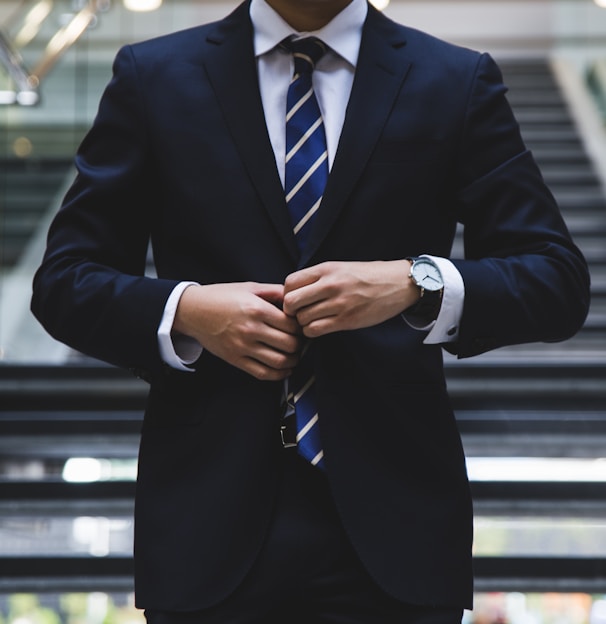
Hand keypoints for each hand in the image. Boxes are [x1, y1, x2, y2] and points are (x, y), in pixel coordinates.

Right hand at [173, 282, 301, 380]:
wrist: (193, 311)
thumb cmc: (221, 297)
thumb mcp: (250, 287)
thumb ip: (275, 291)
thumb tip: (296, 297)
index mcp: (257, 309)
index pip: (291, 325)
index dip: (301, 327)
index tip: (301, 326)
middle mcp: (251, 329)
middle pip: (289, 344)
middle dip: (300, 344)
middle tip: (300, 341)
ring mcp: (242, 347)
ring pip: (279, 361)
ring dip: (293, 361)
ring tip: (294, 355)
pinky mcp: (235, 359)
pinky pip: (262, 373)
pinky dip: (279, 374)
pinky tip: (284, 369)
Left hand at [283, 260, 419, 337]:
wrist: (398, 284)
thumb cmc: (368, 276)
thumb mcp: (340, 267)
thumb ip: (317, 278)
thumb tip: (292, 292)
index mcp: (326, 269)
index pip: (289, 282)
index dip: (287, 294)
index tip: (295, 299)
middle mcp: (330, 285)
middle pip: (291, 302)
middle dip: (291, 311)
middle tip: (299, 313)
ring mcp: (339, 304)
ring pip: (302, 319)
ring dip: (303, 323)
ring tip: (313, 320)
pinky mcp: (347, 320)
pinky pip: (315, 330)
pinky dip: (313, 331)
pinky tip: (320, 327)